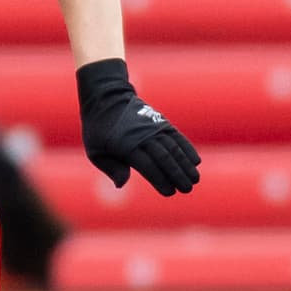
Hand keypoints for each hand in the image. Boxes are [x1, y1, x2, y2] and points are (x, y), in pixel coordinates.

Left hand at [76, 59, 199, 195]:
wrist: (106, 98)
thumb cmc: (98, 130)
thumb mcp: (95, 151)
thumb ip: (111, 168)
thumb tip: (121, 185)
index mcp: (125, 146)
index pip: (148, 166)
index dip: (160, 180)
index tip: (170, 192)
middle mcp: (142, 136)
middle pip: (165, 157)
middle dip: (177, 174)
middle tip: (188, 189)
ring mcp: (153, 127)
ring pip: (174, 147)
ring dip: (186, 164)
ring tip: (195, 179)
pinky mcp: (160, 122)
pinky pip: (177, 136)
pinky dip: (187, 148)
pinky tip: (195, 161)